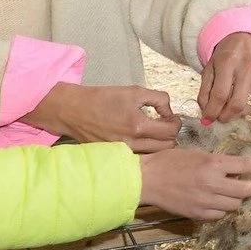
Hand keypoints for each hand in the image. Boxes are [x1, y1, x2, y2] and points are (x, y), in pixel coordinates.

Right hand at [24, 82, 180, 152]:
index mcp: (138, 126)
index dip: (176, 122)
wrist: (74, 110)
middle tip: (163, 124)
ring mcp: (123, 153)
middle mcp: (132, 144)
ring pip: (154, 155)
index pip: (171, 131)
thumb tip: (169, 112)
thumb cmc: (103, 98)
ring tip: (152, 131)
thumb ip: (158, 99)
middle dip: (170, 134)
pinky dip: (144, 150)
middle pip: (167, 147)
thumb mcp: (134, 91)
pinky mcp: (115, 157)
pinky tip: (139, 139)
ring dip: (159, 144)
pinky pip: (139, 158)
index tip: (170, 116)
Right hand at [139, 149, 250, 221]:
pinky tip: (219, 202)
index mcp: (213, 164)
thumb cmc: (169, 161)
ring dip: (238, 198)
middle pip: (246, 190)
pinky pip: (220, 215)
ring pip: (235, 205)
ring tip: (234, 192)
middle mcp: (213, 184)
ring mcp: (206, 202)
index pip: (245, 166)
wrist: (147, 179)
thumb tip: (234, 169)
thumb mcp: (196, 154)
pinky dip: (223, 209)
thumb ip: (216, 162)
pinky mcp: (198, 214)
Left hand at [198, 32, 250, 124]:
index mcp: (228, 63)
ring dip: (236, 114)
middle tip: (218, 118)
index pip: (220, 95)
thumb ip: (205, 90)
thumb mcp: (209, 67)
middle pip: (237, 104)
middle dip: (225, 117)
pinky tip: (240, 101)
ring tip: (228, 109)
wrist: (248, 37)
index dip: (212, 111)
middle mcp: (246, 69)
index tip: (206, 119)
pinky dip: (247, 107)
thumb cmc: (226, 53)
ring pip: (249, 106)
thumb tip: (205, 113)